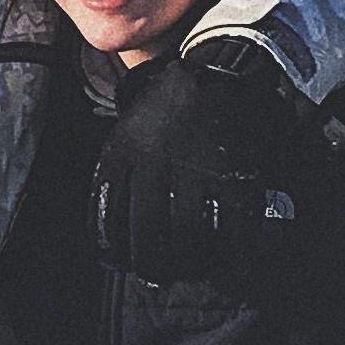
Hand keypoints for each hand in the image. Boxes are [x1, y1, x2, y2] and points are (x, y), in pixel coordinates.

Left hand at [90, 48, 324, 285]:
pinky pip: (231, 227)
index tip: (125, 263)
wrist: (220, 71)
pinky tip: (228, 255)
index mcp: (123, 155)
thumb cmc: (169, 111)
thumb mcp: (128, 134)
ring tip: (194, 267)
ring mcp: (197, 169)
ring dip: (191, 263)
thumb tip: (114, 244)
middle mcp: (156, 163)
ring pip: (187, 237)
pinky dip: (231, 250)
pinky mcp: (235, 173)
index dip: (116, 254)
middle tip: (163, 273)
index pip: (109, 223)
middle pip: (148, 238)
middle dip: (155, 265)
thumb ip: (118, 180)